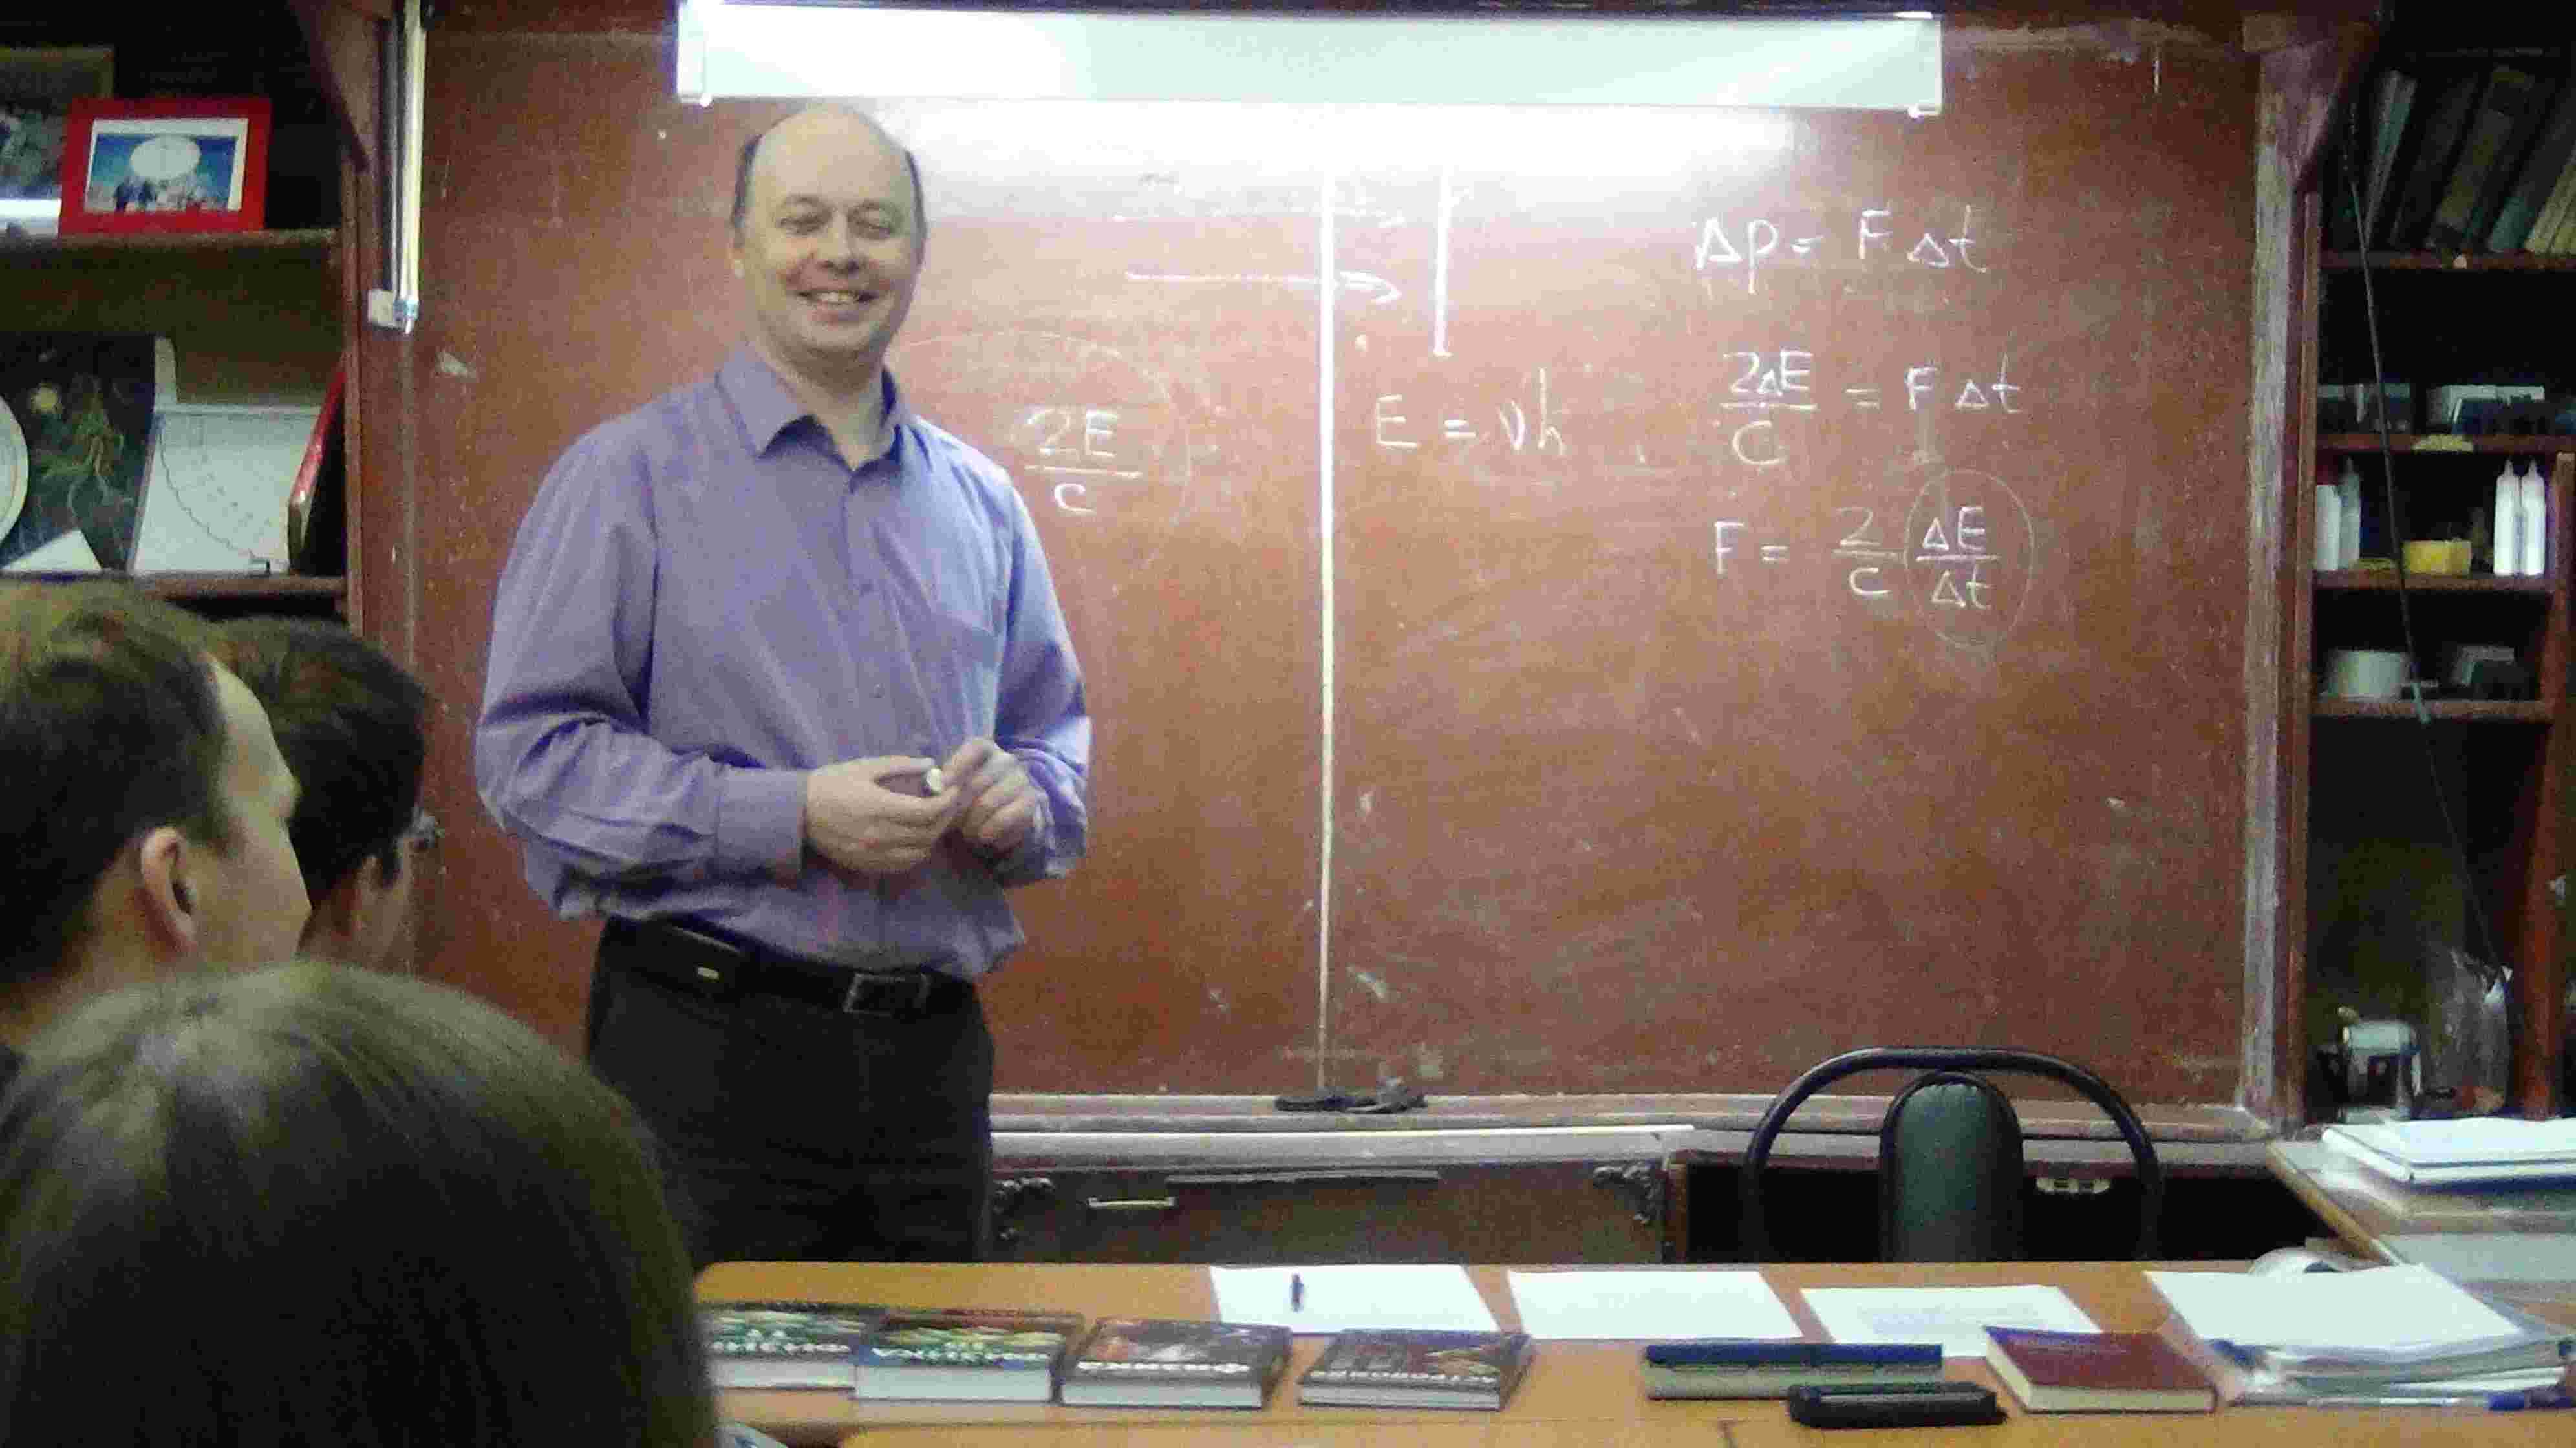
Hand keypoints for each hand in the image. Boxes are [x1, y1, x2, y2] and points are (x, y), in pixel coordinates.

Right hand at [802, 756, 963, 874]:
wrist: (796, 813)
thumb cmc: (830, 784)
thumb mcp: (864, 767)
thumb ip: (899, 765)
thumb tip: (931, 765)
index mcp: (880, 807)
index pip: (927, 811)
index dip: (947, 802)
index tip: (953, 791)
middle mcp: (880, 834)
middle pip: (928, 833)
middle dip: (945, 818)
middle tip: (949, 805)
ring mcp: (873, 854)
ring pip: (919, 853)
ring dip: (933, 838)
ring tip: (935, 822)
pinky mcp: (866, 865)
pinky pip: (902, 865)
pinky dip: (917, 853)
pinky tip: (917, 839)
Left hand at [940, 738, 1040, 858]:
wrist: (1003, 817)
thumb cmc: (972, 798)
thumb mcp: (956, 786)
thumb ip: (944, 783)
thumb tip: (936, 786)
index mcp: (987, 750)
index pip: (975, 748)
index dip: (958, 765)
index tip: (942, 785)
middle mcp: (1007, 760)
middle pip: (976, 782)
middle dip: (958, 808)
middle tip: (951, 822)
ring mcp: (1021, 780)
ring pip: (987, 803)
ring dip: (971, 823)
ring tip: (966, 833)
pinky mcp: (1030, 802)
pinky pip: (1003, 819)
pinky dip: (988, 831)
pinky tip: (984, 836)